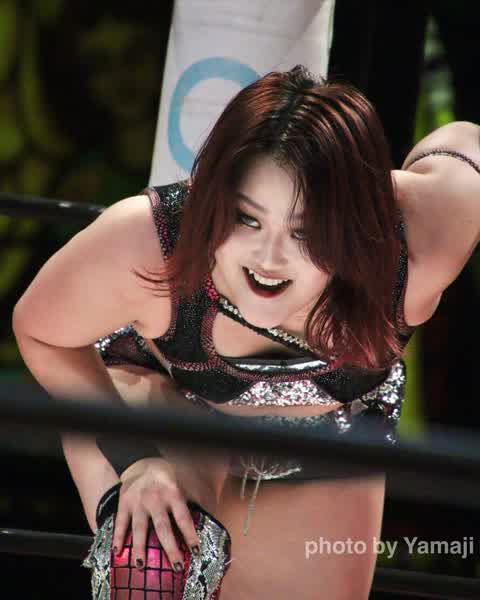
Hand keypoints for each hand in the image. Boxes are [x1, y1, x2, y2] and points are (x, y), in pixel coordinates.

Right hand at [111, 455, 220, 572]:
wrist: (142, 463)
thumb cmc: (165, 479)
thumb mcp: (180, 486)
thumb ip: (188, 504)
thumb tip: (205, 521)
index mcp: (173, 494)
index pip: (183, 517)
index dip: (190, 534)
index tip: (196, 551)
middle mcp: (155, 499)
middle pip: (163, 527)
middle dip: (170, 548)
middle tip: (176, 566)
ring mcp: (138, 502)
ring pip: (139, 528)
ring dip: (140, 548)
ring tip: (141, 565)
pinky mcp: (124, 503)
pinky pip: (121, 522)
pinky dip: (118, 537)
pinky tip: (117, 552)